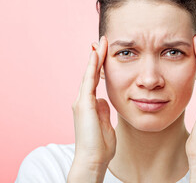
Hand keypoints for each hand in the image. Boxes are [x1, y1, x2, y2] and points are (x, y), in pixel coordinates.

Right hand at [71, 36, 115, 166]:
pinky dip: (92, 68)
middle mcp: (83, 101)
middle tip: (101, 42)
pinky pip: (89, 81)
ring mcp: (82, 102)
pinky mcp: (84, 104)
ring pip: (89, 75)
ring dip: (95, 58)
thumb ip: (103, 111)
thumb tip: (105, 100)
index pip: (94, 81)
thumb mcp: (105, 124)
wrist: (92, 160)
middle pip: (90, 74)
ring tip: (101, 43)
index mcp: (89, 105)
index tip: (104, 54)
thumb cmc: (100, 146)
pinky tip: (96, 55)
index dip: (99, 67)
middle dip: (96, 58)